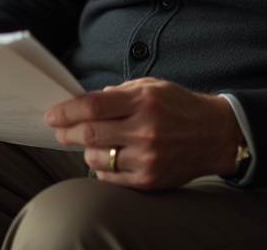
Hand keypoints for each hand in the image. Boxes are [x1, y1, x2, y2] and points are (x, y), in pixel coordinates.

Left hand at [44, 77, 243, 190]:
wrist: (214, 135)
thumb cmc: (178, 106)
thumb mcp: (151, 86)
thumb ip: (117, 92)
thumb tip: (84, 102)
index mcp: (143, 101)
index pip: (93, 106)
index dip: (67, 111)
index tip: (52, 115)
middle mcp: (145, 130)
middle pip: (91, 133)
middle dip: (68, 132)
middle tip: (60, 130)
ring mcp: (148, 158)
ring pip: (97, 158)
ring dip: (86, 150)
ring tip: (91, 142)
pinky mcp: (150, 180)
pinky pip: (111, 177)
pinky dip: (102, 167)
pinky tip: (108, 157)